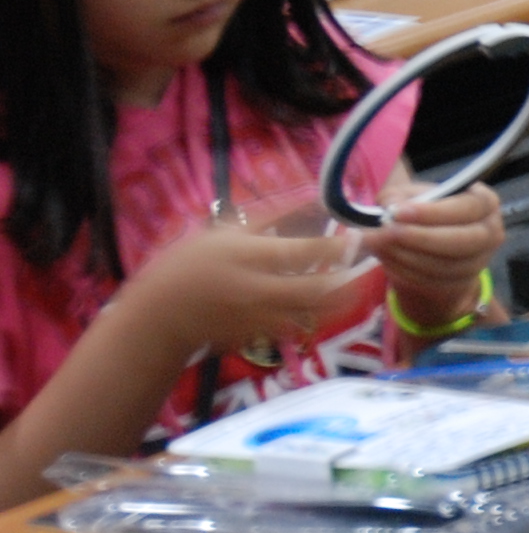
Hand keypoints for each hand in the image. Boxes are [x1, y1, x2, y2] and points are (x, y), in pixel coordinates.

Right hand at [115, 219, 369, 362]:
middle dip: (347, 279)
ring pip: (314, 312)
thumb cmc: (189, 264)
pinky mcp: (261, 336)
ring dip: (339, 299)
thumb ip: (268, 217)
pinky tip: (323, 303)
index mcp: (248, 257)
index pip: (303, 252)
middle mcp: (259, 289)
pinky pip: (297, 326)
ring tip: (353, 285)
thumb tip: (308, 196)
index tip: (354, 237)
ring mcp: (262, 317)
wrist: (161, 314)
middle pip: (318, 289)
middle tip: (362, 266)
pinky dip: (315, 315)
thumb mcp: (223, 233)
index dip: (335, 246)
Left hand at [368, 184, 502, 321]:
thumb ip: (397, 196)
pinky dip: (407, 271)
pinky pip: (435, 281)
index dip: (433, 212)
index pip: (467, 208)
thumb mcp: (409, 195)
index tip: (398, 213)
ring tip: (379, 244)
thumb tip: (390, 207)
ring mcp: (479, 261)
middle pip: (464, 241)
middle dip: (422, 238)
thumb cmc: (424, 211)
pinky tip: (387, 258)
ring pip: (447, 265)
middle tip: (387, 232)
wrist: (432, 245)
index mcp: (484, 203)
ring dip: (408, 256)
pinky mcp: (463, 283)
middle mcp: (490, 233)